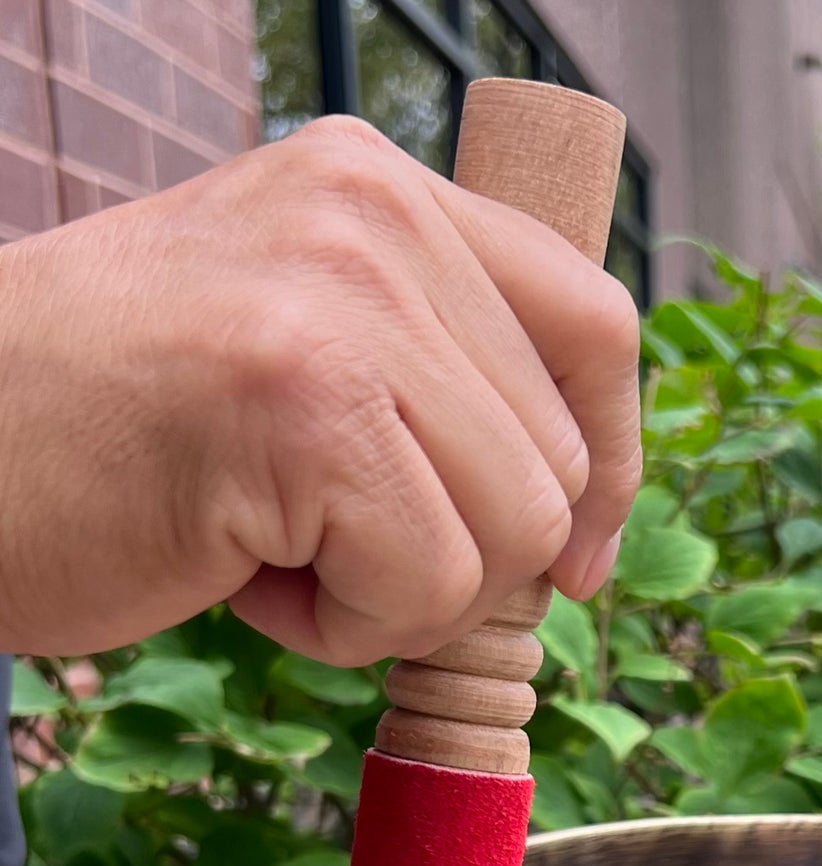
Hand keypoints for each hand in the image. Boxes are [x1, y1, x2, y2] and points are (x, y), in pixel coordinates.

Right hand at [0, 118, 639, 663]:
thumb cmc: (118, 430)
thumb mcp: (297, 350)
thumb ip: (437, 382)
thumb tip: (580, 518)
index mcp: (384, 191)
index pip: (596, 325)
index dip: (613, 464)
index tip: (578, 556)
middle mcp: (375, 218)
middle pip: (561, 464)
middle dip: (465, 553)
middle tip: (324, 534)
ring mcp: (342, 302)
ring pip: (514, 536)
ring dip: (401, 594)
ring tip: (274, 543)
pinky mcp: (305, 402)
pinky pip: (429, 585)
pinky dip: (345, 628)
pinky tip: (244, 570)